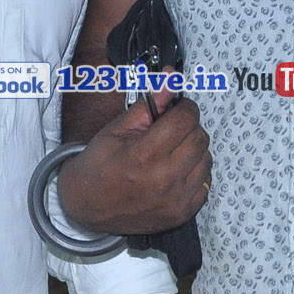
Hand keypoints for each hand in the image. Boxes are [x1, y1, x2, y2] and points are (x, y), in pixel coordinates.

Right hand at [58, 97, 209, 235]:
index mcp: (145, 156)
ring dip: (194, 149)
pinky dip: (196, 172)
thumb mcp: (117, 129)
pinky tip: (176, 170)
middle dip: (189, 126)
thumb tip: (170, 80)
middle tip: (172, 128)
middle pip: (200, 138)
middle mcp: (164, 180)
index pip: (185, 119)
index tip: (178, 107)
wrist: (87, 206)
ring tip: (172, 151)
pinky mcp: (182, 214)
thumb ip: (149, 105)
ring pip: (206, 159)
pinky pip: (206, 183)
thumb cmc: (98, 166)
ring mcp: (175, 200)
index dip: (184, 107)